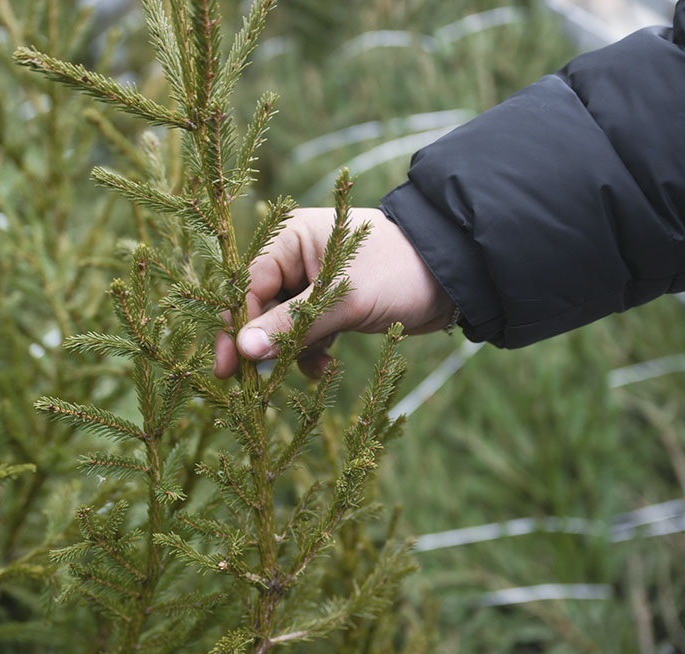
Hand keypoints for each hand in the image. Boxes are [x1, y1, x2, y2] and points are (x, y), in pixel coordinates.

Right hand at [213, 207, 455, 378]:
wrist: (457, 277)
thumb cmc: (398, 272)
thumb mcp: (343, 299)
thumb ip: (292, 325)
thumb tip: (244, 350)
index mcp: (292, 239)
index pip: (247, 285)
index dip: (236, 326)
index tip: (228, 366)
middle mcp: (298, 258)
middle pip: (260, 306)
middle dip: (263, 343)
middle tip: (251, 383)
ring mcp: (314, 283)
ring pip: (282, 325)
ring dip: (290, 352)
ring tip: (310, 368)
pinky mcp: (332, 306)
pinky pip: (305, 334)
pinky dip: (310, 352)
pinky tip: (326, 366)